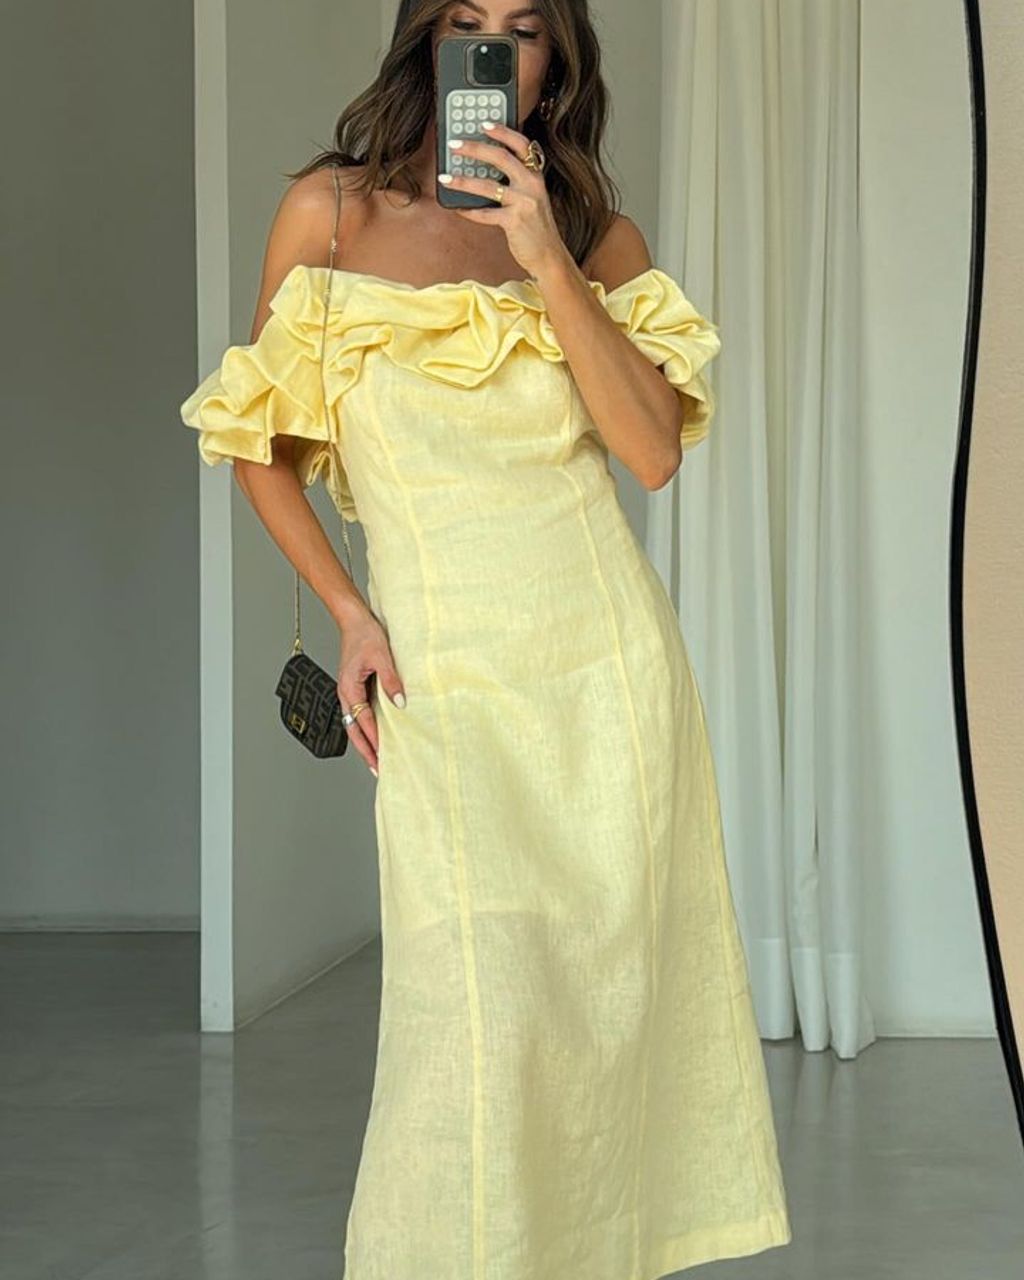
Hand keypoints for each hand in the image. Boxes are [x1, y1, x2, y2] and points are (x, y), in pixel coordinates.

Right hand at [337, 610, 405, 777]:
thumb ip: (391, 680)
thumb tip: (400, 703)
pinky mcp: (355, 688)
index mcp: (348, 688)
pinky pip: (360, 714)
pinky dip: (367, 728)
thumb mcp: (382, 656)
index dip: (374, 739)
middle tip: (378, 769)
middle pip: (354, 730)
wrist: (354, 620)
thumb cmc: (364, 634)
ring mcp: (349, 692)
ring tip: (377, 759)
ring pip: (355, 724)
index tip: (383, 756)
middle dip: (366, 751)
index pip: (363, 720)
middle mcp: (346, 693)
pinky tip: (377, 734)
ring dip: (366, 742)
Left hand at [441, 121, 565, 278]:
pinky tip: (458, 209)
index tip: (483, 123)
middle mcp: (532, 184)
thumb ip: (516, 182)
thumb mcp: (531, 197)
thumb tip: (483, 169)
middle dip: (475, 149)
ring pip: (488, 186)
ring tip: (445, 178)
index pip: (521, 144)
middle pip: (501, 158)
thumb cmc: (535, 226)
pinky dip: (469, 212)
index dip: (502, 132)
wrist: (548, 254)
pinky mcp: (515, 221)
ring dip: (463, 181)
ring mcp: (524, 202)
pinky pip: (486, 214)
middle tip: (454, 145)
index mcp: (536, 175)